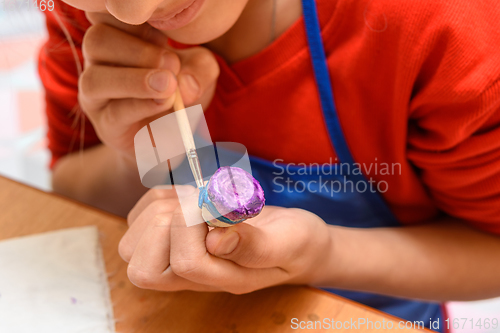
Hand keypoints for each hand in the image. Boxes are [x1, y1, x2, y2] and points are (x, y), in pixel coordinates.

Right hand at [79, 12, 219, 166]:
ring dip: (134, 80)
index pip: (109, 15)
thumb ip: (199, 68)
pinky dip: (140, 106)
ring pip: (95, 79)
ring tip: (167, 85)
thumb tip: (185, 81)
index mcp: (120, 36)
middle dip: (138, 50)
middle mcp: (100, 61)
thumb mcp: (199, 74)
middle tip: (172, 64)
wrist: (175, 136)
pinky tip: (163, 102)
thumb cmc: (180, 93)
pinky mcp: (106, 124)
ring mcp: (98, 95)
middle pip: (97, 41)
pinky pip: (114, 112)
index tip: (165, 35)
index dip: (135, 21)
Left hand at [119, 186, 331, 293]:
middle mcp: (190, 274)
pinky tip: (188, 195)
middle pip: (141, 265)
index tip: (217, 205)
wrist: (293, 240)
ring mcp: (176, 254)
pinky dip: (158, 197)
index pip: (184, 265)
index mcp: (219, 279)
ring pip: (133, 240)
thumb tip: (215, 239)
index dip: (192, 227)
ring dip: (160, 208)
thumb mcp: (286, 244)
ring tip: (195, 200)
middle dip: (165, 221)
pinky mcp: (170, 232)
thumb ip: (254, 246)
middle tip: (198, 205)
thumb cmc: (294, 245)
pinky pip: (140, 215)